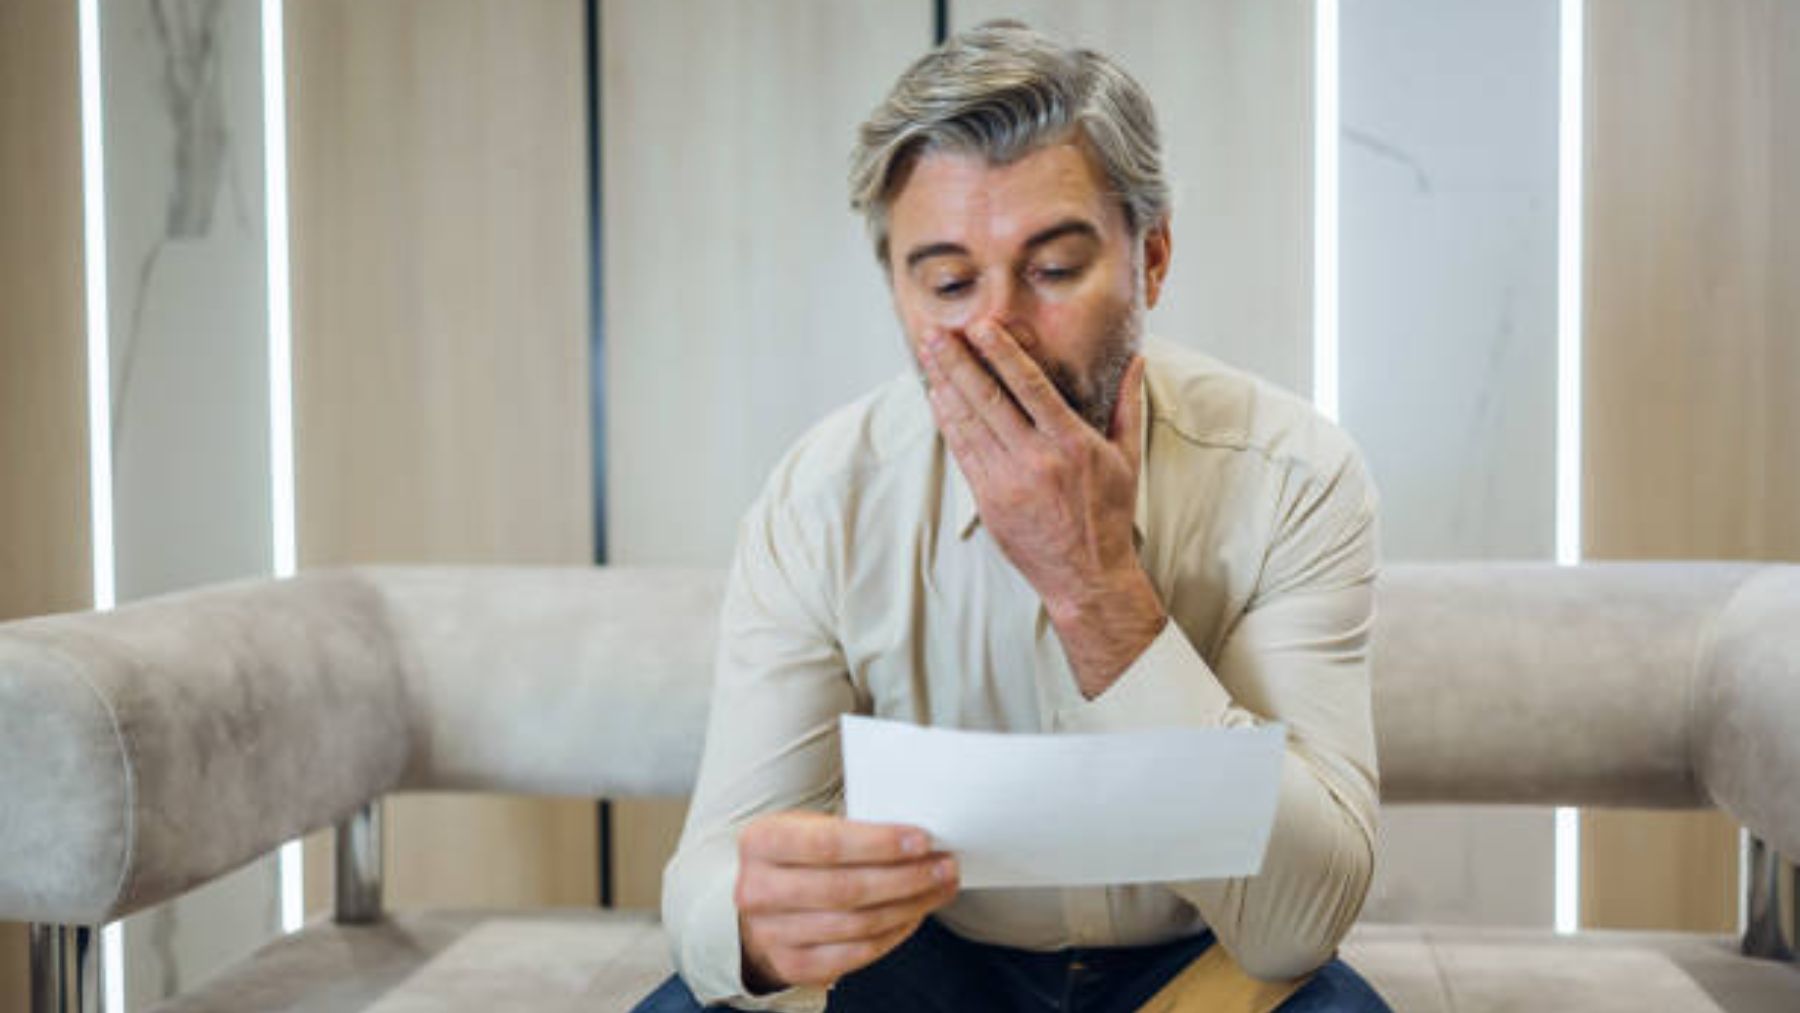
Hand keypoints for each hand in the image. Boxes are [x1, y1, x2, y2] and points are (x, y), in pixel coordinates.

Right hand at [735, 811, 958, 991]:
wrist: (760, 902)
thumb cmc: (797, 855)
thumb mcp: (807, 827)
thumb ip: (851, 829)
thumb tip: (919, 838)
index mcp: (762, 841)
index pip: (827, 844)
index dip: (879, 844)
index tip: (922, 840)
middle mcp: (758, 890)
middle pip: (846, 889)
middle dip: (906, 878)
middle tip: (944, 866)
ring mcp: (772, 933)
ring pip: (857, 925)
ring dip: (909, 906)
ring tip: (939, 887)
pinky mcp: (793, 965)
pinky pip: (857, 954)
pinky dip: (894, 933)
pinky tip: (915, 913)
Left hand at [918, 321, 1166, 696]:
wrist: (1087, 576)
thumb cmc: (1108, 514)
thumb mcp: (1127, 457)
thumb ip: (1127, 405)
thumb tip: (1138, 360)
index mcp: (1072, 443)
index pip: (1031, 387)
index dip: (1002, 354)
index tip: (981, 326)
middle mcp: (1037, 460)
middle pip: (989, 400)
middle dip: (958, 362)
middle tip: (936, 332)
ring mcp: (1008, 482)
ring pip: (969, 424)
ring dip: (945, 385)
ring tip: (928, 355)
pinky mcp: (989, 502)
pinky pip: (963, 454)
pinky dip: (948, 423)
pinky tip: (937, 397)